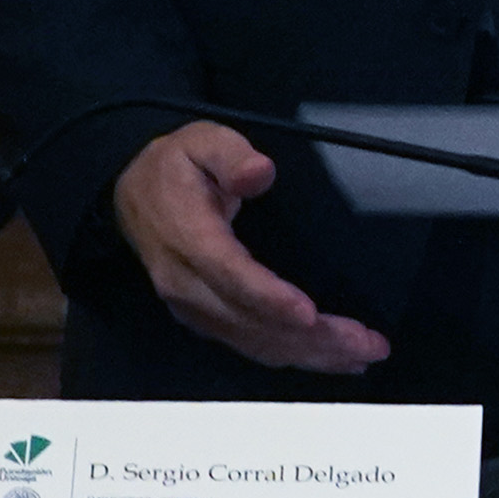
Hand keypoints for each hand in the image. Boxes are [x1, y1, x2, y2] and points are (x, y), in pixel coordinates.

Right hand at [107, 120, 389, 375]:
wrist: (130, 194)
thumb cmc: (176, 165)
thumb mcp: (202, 141)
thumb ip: (232, 156)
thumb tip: (260, 173)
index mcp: (189, 239)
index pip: (230, 276)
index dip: (270, 299)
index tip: (309, 315)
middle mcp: (187, 284)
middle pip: (250, 321)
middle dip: (311, 338)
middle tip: (368, 346)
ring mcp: (192, 306)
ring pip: (252, 341)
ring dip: (307, 354)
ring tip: (361, 355)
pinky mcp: (202, 316)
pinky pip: (246, 343)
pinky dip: (287, 353)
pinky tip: (325, 357)